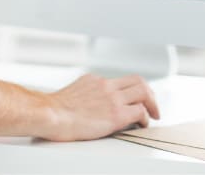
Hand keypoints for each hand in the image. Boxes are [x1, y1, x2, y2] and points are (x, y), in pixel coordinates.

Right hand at [41, 74, 159, 141]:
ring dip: (152, 104)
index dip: (132, 90)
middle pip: (138, 81)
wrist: (51, 115)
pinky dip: (145, 118)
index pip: (120, 81)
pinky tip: (143, 124)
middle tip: (152, 105)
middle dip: (149, 93)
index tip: (135, 98)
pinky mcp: (116, 114)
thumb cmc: (54, 111)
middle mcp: (106, 86)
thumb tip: (86, 104)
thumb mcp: (71, 94)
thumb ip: (85, 95)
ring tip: (153, 114)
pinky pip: (140, 111)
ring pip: (144, 91)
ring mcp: (112, 98)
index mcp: (94, 81)